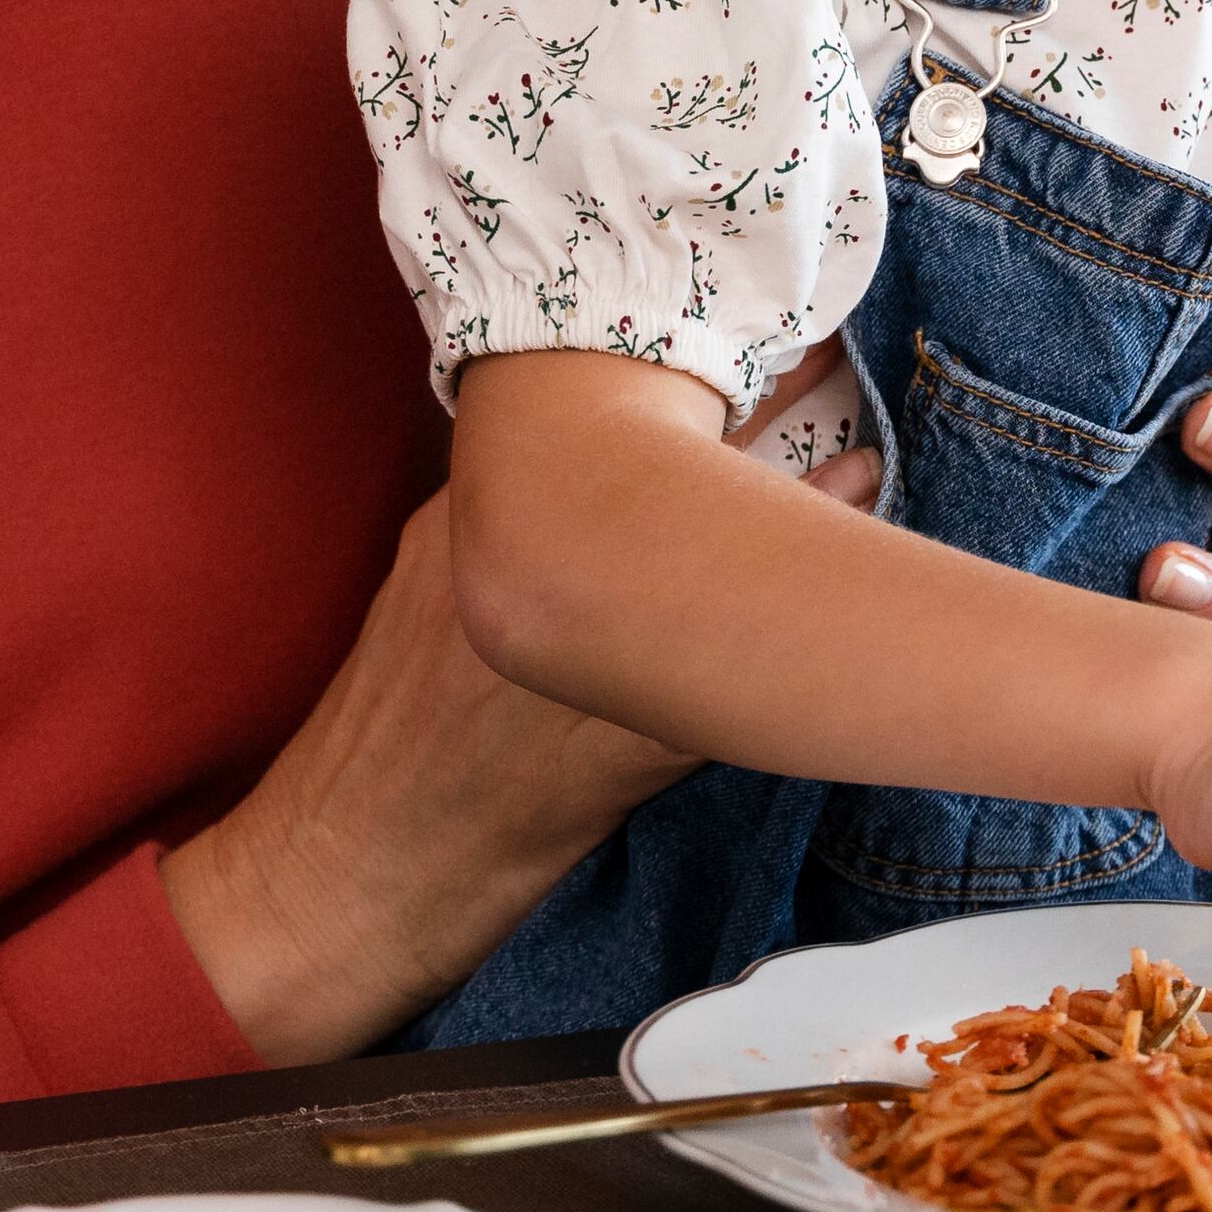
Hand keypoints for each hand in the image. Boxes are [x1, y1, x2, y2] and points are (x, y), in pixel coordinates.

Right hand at [165, 391, 878, 1065]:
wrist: (346, 874)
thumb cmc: (387, 747)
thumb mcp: (421, 603)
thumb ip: (496, 530)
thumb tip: (585, 480)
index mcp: (468, 525)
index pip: (590, 424)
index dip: (681, 379)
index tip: (751, 337)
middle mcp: (522, 572)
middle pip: (663, 475)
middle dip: (752, 424)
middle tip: (828, 367)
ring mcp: (573, 658)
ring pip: (710, 569)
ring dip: (796, 518)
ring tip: (864, 470)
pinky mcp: (619, 749)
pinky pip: (729, 679)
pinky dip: (792, 639)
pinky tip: (857, 608)